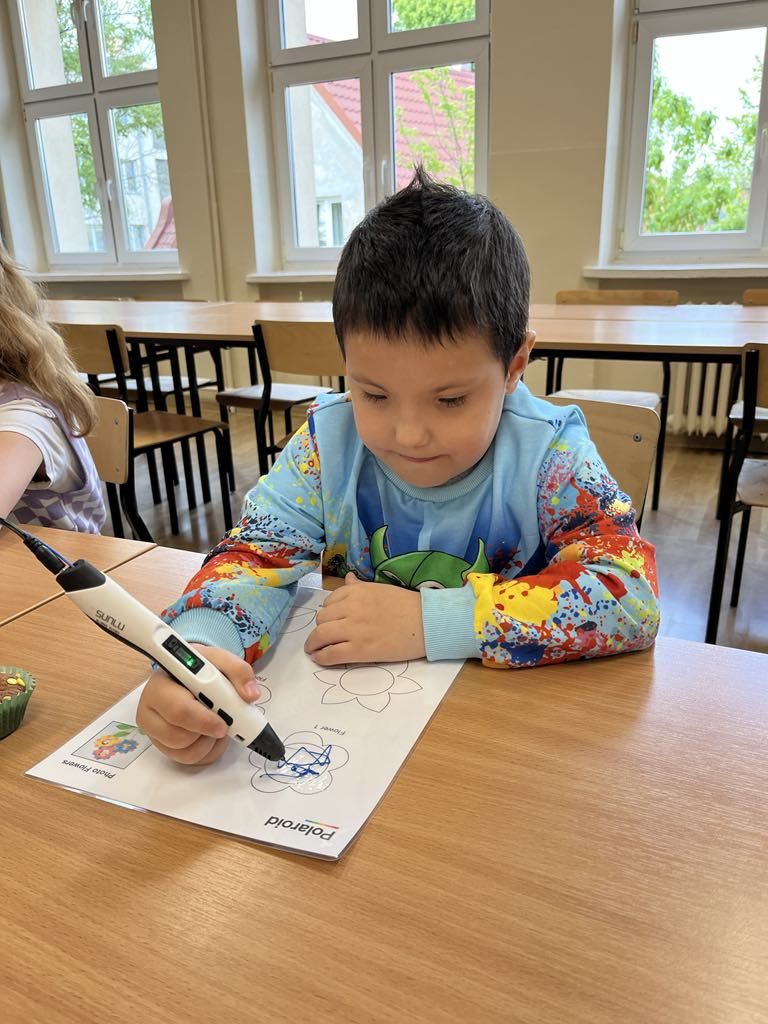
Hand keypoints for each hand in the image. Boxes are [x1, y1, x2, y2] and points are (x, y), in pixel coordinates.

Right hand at [136, 645, 259, 764]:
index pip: (178, 709)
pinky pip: (190, 760)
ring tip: (215, 722)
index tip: (223, 723)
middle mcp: (150, 710)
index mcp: (160, 685)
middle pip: (179, 737)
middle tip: (224, 723)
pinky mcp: (163, 747)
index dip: (203, 720)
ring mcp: (155, 732)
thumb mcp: (219, 659)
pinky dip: (207, 750)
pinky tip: (209, 733)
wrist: (190, 674)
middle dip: (208, 732)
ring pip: (186, 751)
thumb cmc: (201, 667)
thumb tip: (250, 695)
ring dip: (210, 741)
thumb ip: (237, 670)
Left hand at [305, 573, 424, 664]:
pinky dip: (321, 657)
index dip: (328, 614)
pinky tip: (320, 658)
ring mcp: (354, 629)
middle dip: (320, 628)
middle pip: (321, 619)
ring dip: (314, 644)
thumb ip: (359, 587)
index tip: (331, 621)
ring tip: (315, 650)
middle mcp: (351, 607)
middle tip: (323, 637)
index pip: (328, 602)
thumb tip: (348, 579)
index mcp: (356, 591)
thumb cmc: (407, 606)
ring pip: (320, 636)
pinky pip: (331, 654)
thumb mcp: (380, 590)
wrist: (427, 623)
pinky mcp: (359, 650)